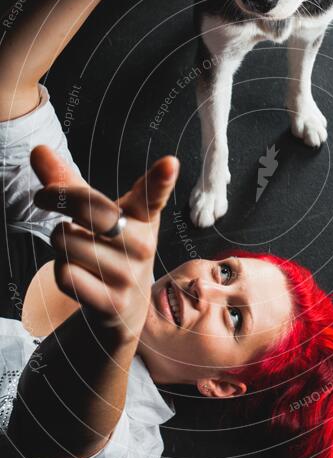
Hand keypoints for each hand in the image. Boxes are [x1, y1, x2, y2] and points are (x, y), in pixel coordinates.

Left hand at [31, 145, 178, 346]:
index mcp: (143, 217)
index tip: (170, 163)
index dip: (161, 180)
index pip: (152, 196)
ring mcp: (129, 275)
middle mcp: (142, 244)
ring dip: (59, 241)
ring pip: (66, 240)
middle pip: (90, 208)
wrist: (125, 308)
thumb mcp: (97, 215)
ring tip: (78, 249)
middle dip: (58, 198)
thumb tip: (38, 150)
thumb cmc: (109, 249)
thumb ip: (68, 181)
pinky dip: (61, 270)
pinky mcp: (113, 302)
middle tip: (45, 196)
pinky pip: (65, 274)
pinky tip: (80, 275)